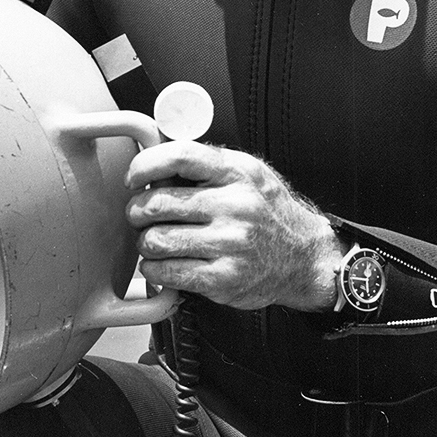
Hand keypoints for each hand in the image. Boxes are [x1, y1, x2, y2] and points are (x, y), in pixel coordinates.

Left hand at [124, 141, 341, 309]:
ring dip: (146, 242)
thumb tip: (155, 160)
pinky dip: (154, 269)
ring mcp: (229, 244)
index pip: (178, 157)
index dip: (145, 165)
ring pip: (155, 241)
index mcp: (237, 173)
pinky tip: (163, 263)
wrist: (303, 257)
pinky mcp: (222, 278)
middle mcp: (235, 206)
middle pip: (158, 204)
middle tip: (141, 215)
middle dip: (137, 211)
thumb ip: (205, 164)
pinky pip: (165, 272)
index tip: (134, 178)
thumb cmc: (268, 213)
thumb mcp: (246, 173)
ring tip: (156, 240)